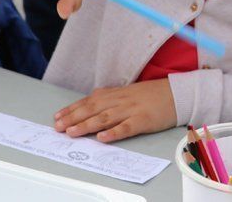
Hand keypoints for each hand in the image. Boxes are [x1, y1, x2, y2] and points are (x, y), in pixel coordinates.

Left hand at [53, 80, 176, 142]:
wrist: (174, 93)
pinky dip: (113, 133)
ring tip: (72, 132)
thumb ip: (107, 99)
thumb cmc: (149, 95)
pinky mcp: (142, 120)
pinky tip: (102, 138)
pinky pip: (126, 127)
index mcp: (114, 94)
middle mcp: (119, 101)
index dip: (71, 109)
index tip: (57, 117)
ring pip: (104, 118)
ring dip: (86, 125)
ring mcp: (130, 110)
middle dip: (73, 118)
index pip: (88, 101)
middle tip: (58, 127)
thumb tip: (87, 105)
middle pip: (92, 109)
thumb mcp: (125, 93)